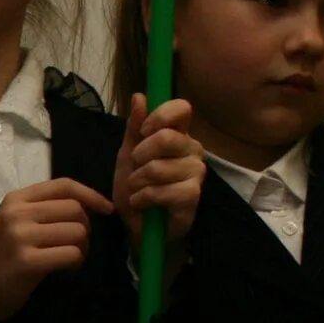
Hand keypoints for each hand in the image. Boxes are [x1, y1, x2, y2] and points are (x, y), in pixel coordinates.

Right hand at [0, 178, 113, 319]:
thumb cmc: (2, 255)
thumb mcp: (17, 222)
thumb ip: (46, 208)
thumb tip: (92, 204)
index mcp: (16, 199)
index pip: (64, 185)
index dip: (91, 195)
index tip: (107, 209)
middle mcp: (17, 213)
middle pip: (75, 209)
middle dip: (85, 228)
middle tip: (75, 245)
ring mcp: (20, 236)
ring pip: (77, 231)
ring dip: (81, 247)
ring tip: (69, 258)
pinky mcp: (26, 260)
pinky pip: (72, 254)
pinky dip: (75, 262)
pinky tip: (65, 268)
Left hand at [111, 95, 204, 247]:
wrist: (138, 226)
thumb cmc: (136, 188)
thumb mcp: (127, 154)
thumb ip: (134, 127)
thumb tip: (139, 96)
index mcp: (179, 135)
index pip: (182, 109)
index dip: (160, 116)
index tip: (143, 132)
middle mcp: (192, 149)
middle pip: (167, 137)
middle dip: (140, 155)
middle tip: (135, 169)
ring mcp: (196, 172)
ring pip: (159, 167)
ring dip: (137, 182)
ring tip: (137, 190)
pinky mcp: (193, 196)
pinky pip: (162, 190)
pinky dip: (144, 198)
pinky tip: (144, 203)